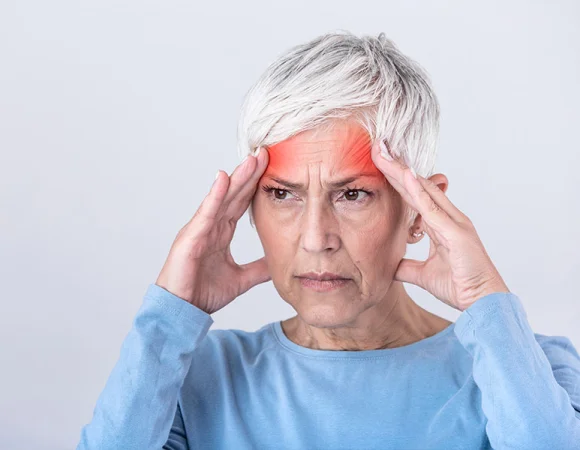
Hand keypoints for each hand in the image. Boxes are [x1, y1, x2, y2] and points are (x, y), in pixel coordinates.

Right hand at [155, 147, 270, 313]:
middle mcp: (211, 226)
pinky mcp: (190, 237)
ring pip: (221, 198)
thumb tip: (278, 262)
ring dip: (237, 178)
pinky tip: (224, 179)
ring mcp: (199, 229)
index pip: (241, 203)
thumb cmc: (202, 293)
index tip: (271, 168)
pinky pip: (206, 213)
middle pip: (233, 194)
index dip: (255, 185)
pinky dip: (215, 195)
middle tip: (265, 153)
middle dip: (249, 174)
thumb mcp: (240, 279)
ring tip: (251, 159)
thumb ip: (258, 269)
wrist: (182, 312)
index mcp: (221, 233)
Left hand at [370, 140, 508, 311]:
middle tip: (378, 148)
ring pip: (423, 190)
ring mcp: (453, 222)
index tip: (379, 164)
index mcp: (441, 225)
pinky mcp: (455, 232)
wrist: (483, 302)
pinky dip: (418, 191)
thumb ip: (407, 266)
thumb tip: (389, 266)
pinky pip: (432, 208)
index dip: (397, 180)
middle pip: (417, 186)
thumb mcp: (422, 275)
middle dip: (396, 168)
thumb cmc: (460, 285)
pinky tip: (405, 176)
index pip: (414, 196)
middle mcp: (448, 218)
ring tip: (383, 153)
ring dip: (402, 172)